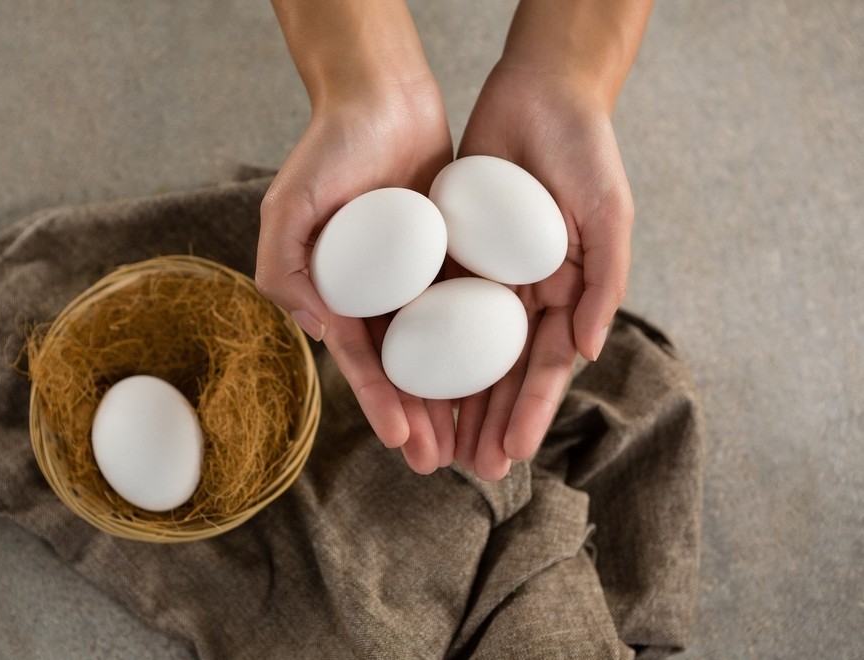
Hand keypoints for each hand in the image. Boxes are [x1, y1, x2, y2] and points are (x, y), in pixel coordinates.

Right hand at [256, 77, 457, 473]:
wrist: (382, 95)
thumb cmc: (329, 149)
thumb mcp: (288, 206)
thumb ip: (284, 268)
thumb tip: (318, 332)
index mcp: (338, 294)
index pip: (361, 361)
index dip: (379, 403)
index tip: (403, 442)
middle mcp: (379, 294)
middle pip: (404, 368)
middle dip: (420, 419)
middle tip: (442, 463)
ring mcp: (418, 277)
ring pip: (442, 350)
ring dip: (455, 398)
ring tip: (475, 441)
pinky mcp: (453, 255)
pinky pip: (472, 306)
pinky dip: (484, 345)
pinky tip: (504, 380)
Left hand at [452, 64, 634, 480]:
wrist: (540, 92)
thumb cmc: (586, 151)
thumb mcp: (609, 212)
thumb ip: (604, 280)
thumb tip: (585, 350)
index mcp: (566, 295)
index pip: (544, 368)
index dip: (528, 412)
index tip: (510, 454)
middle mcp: (524, 296)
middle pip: (501, 372)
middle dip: (485, 421)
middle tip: (465, 468)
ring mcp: (486, 278)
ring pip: (461, 351)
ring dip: (450, 399)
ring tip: (433, 443)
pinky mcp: (451, 253)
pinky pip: (430, 305)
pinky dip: (420, 343)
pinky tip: (405, 379)